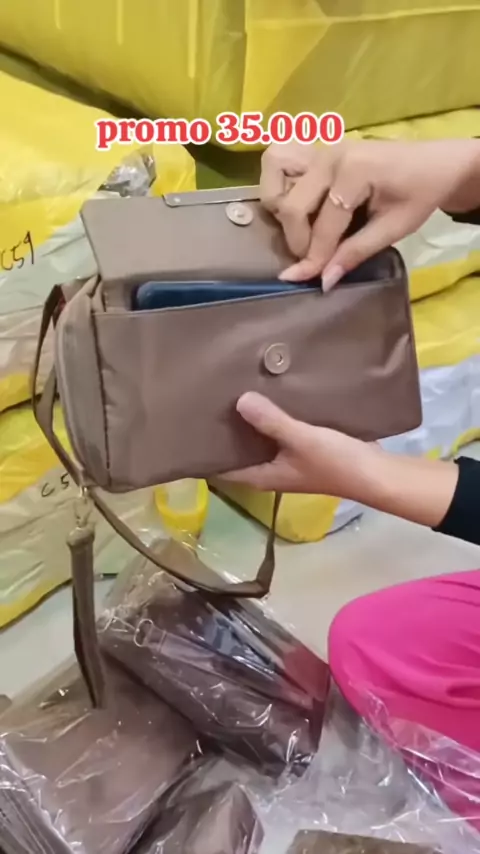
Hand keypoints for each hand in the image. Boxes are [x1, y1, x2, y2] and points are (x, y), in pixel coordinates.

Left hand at [221, 392, 458, 530]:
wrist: (376, 472)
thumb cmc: (335, 463)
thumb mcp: (300, 439)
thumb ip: (271, 421)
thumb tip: (239, 401)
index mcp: (262, 476)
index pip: (221, 468)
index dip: (203, 454)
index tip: (186, 431)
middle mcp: (270, 469)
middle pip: (239, 451)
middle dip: (224, 432)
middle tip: (203, 402)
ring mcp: (287, 459)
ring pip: (259, 440)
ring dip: (249, 422)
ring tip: (230, 391)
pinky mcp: (304, 446)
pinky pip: (279, 431)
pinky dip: (272, 417)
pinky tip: (267, 394)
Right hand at [261, 138, 479, 287]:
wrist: (434, 164)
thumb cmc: (419, 195)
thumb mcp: (393, 228)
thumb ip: (355, 253)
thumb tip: (322, 282)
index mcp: (354, 170)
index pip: (324, 224)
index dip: (316, 257)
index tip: (312, 280)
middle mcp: (330, 155)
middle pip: (292, 206)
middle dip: (298, 240)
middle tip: (315, 258)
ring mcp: (320, 149)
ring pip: (277, 180)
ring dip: (282, 210)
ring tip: (303, 229)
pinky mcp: (316, 150)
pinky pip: (280, 162)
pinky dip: (278, 184)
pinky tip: (296, 203)